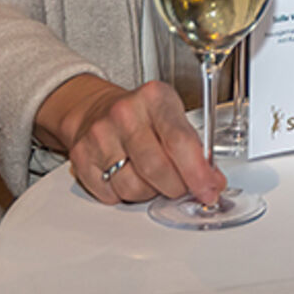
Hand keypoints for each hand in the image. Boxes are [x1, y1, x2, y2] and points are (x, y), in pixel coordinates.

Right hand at [35, 74, 224, 206]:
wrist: (95, 108)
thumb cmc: (141, 113)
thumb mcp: (173, 114)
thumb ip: (194, 146)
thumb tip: (212, 181)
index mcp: (154, 98)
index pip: (180, 141)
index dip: (198, 173)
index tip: (209, 190)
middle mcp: (124, 114)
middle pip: (157, 169)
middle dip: (176, 187)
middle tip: (182, 187)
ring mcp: (100, 136)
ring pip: (133, 187)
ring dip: (150, 193)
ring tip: (153, 178)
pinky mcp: (81, 158)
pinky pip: (110, 195)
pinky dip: (125, 195)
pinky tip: (130, 176)